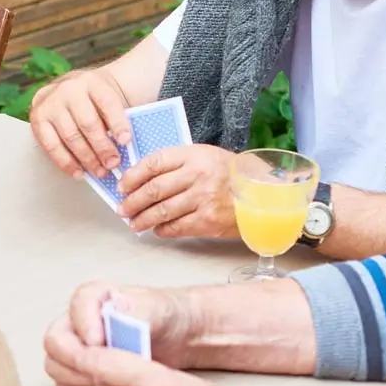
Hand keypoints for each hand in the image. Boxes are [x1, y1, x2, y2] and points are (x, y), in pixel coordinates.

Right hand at [29, 68, 131, 178]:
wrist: (69, 89)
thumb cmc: (94, 100)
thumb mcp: (107, 99)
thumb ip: (116, 119)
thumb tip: (124, 148)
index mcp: (91, 81)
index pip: (107, 102)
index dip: (118, 123)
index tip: (126, 141)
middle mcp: (68, 89)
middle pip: (88, 123)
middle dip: (103, 147)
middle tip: (113, 164)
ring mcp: (50, 104)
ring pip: (70, 136)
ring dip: (87, 159)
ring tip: (100, 172)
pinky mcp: (37, 118)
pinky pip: (51, 146)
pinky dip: (66, 162)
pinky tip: (79, 172)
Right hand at [46, 281, 201, 385]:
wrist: (178, 335)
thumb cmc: (166, 316)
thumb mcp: (156, 308)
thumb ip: (135, 312)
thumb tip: (115, 319)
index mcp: (94, 297)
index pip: (76, 306)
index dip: (85, 326)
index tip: (100, 342)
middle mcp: (79, 320)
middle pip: (55, 340)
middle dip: (75, 359)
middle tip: (99, 370)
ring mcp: (77, 345)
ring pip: (55, 364)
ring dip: (75, 378)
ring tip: (104, 382)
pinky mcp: (81, 368)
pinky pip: (64, 383)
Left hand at [116, 144, 238, 238]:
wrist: (263, 195)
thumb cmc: (230, 174)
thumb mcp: (205, 156)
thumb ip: (177, 164)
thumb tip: (142, 178)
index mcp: (194, 155)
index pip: (154, 163)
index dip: (132, 176)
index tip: (122, 185)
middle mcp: (197, 176)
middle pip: (153, 190)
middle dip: (132, 201)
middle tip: (123, 209)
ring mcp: (203, 199)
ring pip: (161, 211)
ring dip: (142, 219)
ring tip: (134, 222)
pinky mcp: (208, 221)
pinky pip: (176, 227)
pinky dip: (162, 230)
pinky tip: (157, 229)